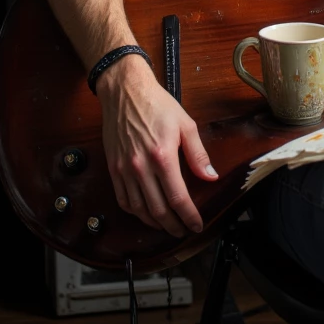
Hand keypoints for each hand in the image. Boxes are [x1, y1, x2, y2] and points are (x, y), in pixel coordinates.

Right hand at [97, 54, 217, 236]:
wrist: (125, 92)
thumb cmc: (156, 105)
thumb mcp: (185, 124)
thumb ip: (198, 153)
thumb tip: (210, 176)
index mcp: (162, 156)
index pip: (177, 197)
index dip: (188, 216)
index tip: (196, 225)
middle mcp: (141, 167)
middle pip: (157, 209)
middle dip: (172, 226)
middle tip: (183, 231)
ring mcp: (124, 170)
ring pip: (139, 209)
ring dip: (154, 223)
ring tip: (167, 226)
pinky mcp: (113, 169)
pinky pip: (123, 199)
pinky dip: (135, 212)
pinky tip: (145, 213)